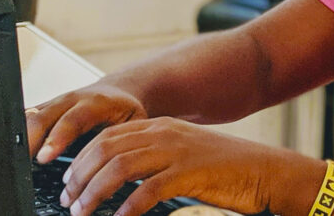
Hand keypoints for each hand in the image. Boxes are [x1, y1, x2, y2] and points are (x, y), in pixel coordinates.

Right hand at [26, 82, 148, 164]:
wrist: (119, 92)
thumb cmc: (127, 112)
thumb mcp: (135, 125)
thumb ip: (124, 142)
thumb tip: (119, 170)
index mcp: (96, 102)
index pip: (72, 119)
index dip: (57, 138)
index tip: (45, 157)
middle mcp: (71, 100)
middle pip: (43, 116)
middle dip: (31, 140)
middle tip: (23, 163)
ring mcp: (55, 103)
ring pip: (30, 116)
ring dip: (21, 138)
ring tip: (14, 161)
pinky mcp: (45, 109)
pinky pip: (27, 118)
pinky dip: (19, 134)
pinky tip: (14, 152)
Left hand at [60, 117, 280, 215]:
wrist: (264, 171)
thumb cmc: (224, 169)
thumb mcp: (183, 154)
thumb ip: (153, 159)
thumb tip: (119, 179)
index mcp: (159, 126)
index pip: (108, 136)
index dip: (82, 159)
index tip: (69, 181)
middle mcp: (164, 133)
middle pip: (106, 149)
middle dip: (80, 176)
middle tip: (69, 200)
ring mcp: (176, 151)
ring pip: (120, 167)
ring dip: (95, 192)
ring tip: (83, 212)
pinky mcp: (189, 173)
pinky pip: (147, 190)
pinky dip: (127, 207)